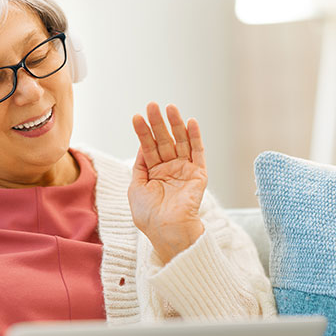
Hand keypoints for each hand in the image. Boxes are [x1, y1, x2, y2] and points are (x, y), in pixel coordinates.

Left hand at [128, 102, 207, 262]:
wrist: (166, 230)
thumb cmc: (148, 215)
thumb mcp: (136, 188)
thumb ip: (139, 166)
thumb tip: (142, 146)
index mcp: (154, 173)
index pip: (148, 147)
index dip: (143, 132)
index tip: (137, 117)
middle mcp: (170, 169)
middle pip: (164, 140)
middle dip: (158, 123)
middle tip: (152, 105)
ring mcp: (184, 170)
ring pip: (181, 142)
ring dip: (176, 124)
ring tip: (169, 108)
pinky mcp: (198, 174)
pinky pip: (198, 152)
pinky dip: (195, 137)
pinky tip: (191, 122)